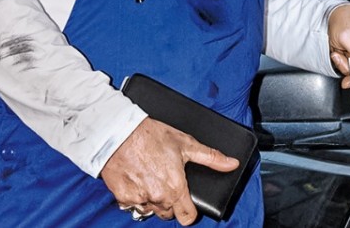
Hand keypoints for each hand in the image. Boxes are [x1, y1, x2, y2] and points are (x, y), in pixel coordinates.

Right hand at [100, 118, 238, 224]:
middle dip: (169, 201)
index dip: (189, 210)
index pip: (188, 217)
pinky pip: (132, 204)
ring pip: (150, 210)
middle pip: (168, 213)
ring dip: (151, 199)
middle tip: (164, 181)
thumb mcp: (185, 143)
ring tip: (149, 178)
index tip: (186, 203)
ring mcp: (139, 199)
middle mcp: (158, 198)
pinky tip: (135, 179)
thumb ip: (210, 157)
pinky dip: (134, 196)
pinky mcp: (122, 196)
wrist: (118, 131)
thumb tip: (231, 163)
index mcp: (176, 188)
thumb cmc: (150, 135)